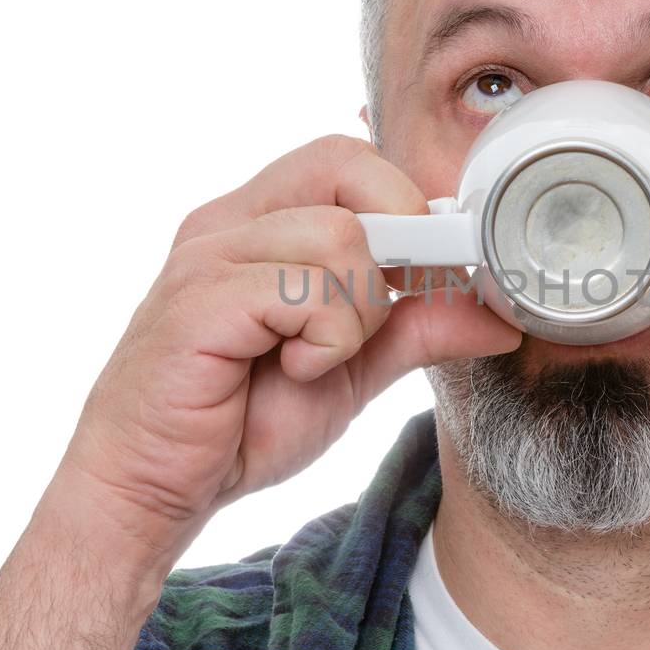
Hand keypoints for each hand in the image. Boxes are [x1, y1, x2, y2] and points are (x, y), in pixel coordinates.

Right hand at [51, 134, 520, 567]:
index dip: (413, 205)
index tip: (441, 270)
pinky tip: (295, 370)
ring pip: (341, 237)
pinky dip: (325, 339)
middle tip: (389, 304)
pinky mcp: (198, 301)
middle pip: (348, 164)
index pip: (353, 160)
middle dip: (400, 234)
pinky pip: (302, 290)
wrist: (150, 489)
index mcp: (261, 221)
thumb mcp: (352, 369)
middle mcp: (230, 221)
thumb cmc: (235, 424)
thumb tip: (499, 313)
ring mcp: (209, 255)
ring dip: (359, 313)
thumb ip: (418, 329)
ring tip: (319, 359)